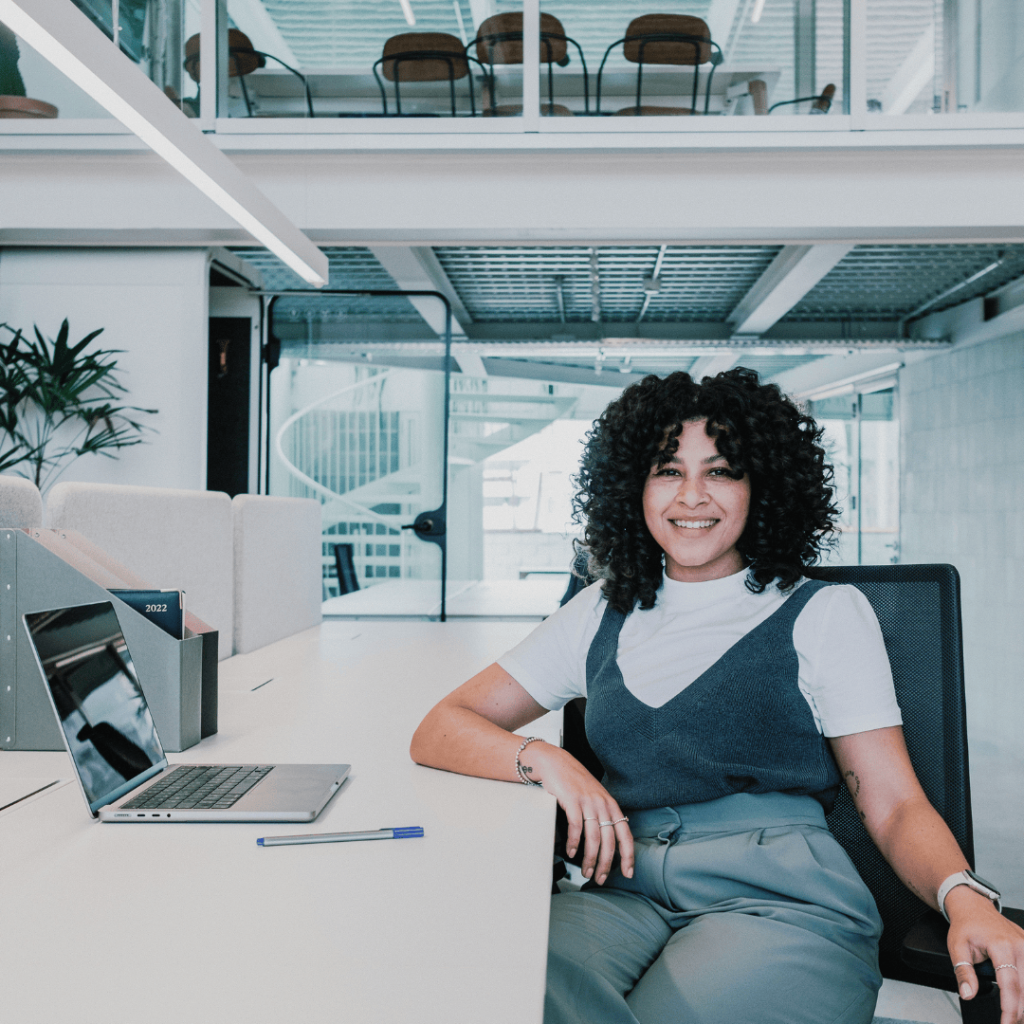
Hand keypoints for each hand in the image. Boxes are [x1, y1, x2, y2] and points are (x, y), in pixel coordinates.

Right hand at [524, 743, 633, 885]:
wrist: (556, 762)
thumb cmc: (575, 782)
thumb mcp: (595, 797)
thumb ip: (603, 815)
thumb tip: (608, 841)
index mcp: (611, 805)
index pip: (625, 834)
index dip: (628, 856)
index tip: (628, 873)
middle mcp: (603, 804)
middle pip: (609, 841)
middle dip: (606, 864)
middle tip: (600, 878)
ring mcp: (588, 802)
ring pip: (594, 838)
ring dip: (590, 859)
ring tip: (586, 871)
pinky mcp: (573, 801)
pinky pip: (576, 827)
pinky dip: (574, 843)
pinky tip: (572, 852)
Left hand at [946, 887, 1023, 1023]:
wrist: (973, 906)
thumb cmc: (965, 925)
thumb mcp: (956, 947)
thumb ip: (963, 972)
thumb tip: (968, 994)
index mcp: (1001, 946)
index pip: (1010, 985)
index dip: (1010, 1008)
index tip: (1006, 1023)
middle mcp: (1020, 946)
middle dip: (1020, 1011)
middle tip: (1011, 1023)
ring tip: (1016, 1015)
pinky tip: (1021, 999)